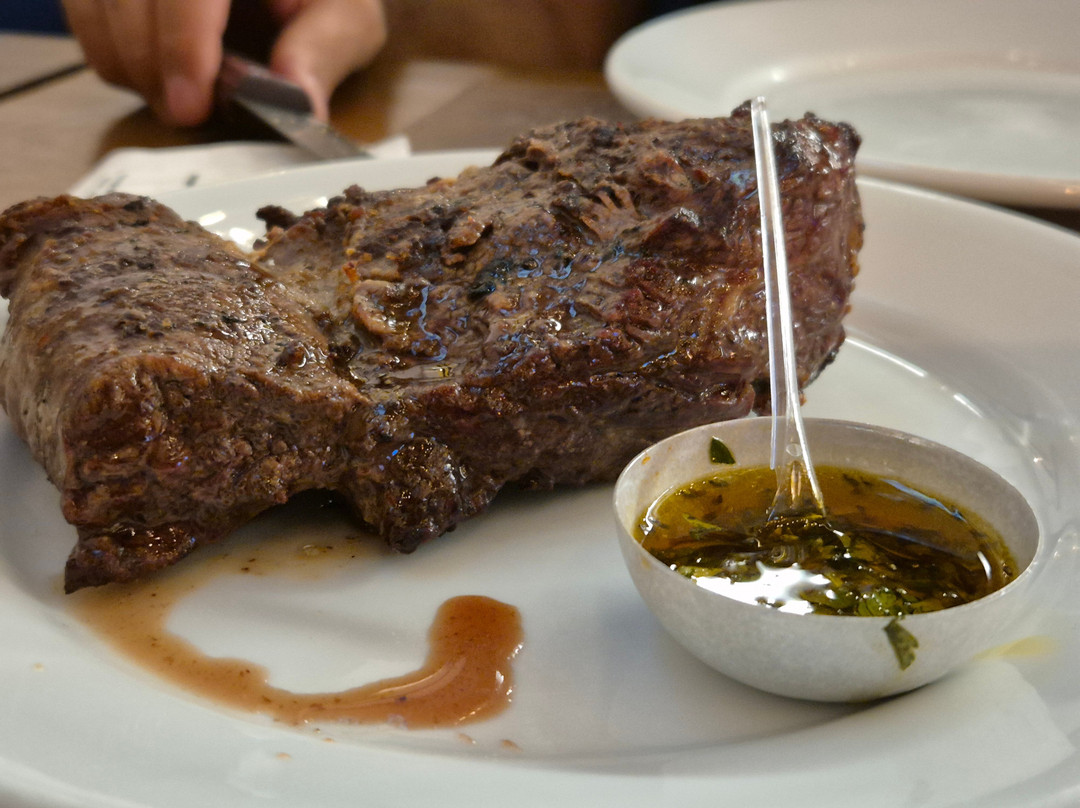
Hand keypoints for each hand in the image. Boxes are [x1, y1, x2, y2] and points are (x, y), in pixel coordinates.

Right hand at [61, 0, 386, 126]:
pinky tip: (155, 74)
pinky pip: (83, 7)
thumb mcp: (346, 13)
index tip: (192, 103)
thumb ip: (324, 49)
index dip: (183, 44)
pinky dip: (110, 48)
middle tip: (187, 114)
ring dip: (128, 62)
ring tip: (177, 98)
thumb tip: (300, 102)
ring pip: (95, 3)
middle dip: (152, 65)